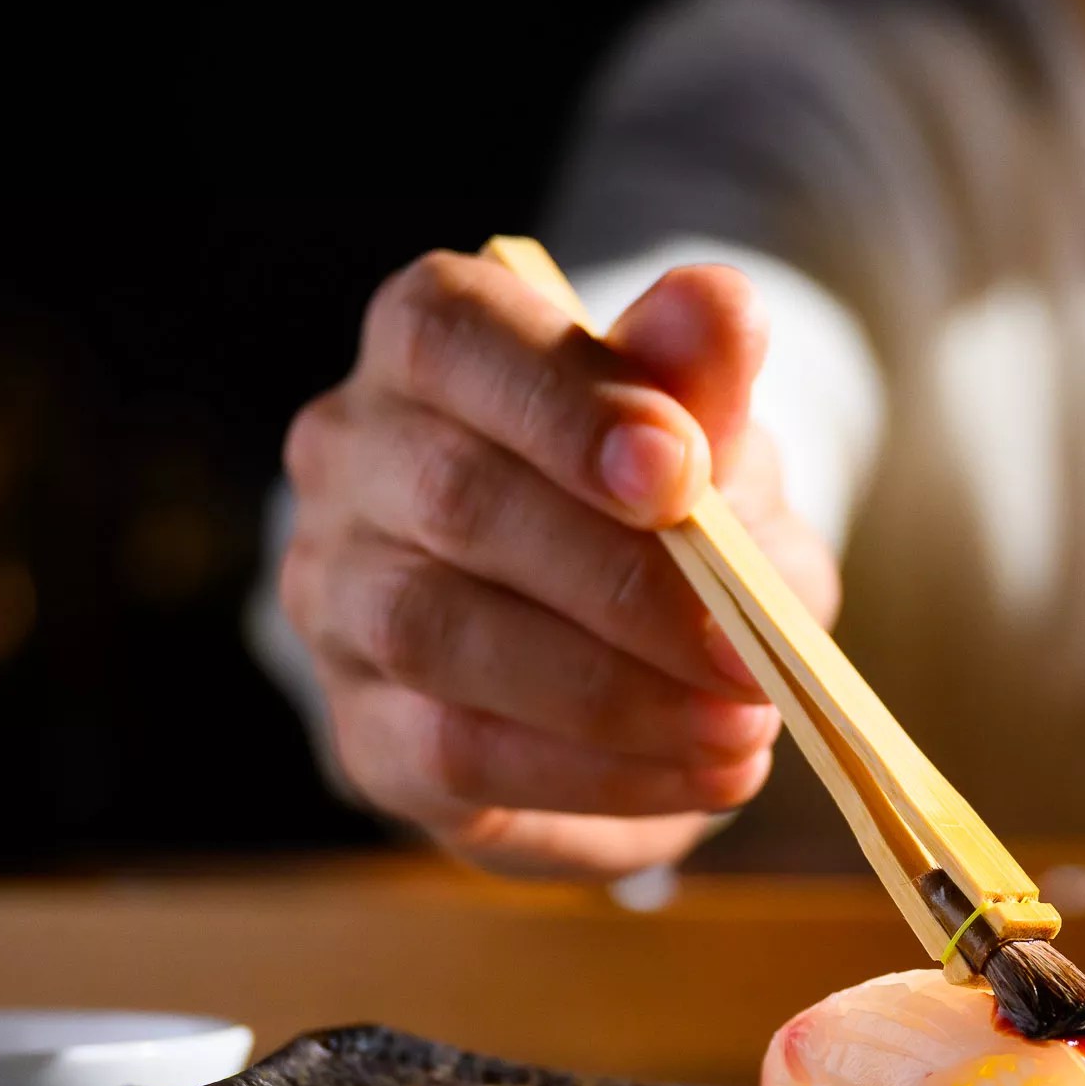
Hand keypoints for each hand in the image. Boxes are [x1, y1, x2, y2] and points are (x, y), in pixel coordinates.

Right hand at [281, 254, 838, 877]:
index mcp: (426, 343)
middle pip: (456, 503)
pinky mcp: (364, 729)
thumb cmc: (652, 492)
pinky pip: (458, 754)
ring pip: (441, 637)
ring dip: (614, 695)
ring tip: (742, 728)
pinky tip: (700, 775)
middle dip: (623, 583)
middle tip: (750, 649)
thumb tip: (722, 310)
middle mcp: (349, 457)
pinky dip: (598, 773)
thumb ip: (702, 372)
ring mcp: (334, 597)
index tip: (685, 473)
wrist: (614, 618)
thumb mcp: (699, 425)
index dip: (566, 405)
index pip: (454, 339)